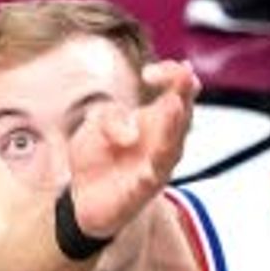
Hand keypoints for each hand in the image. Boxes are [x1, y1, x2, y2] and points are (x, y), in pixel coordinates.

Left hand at [61, 59, 203, 246]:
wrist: (85, 198)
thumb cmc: (98, 154)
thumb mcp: (95, 125)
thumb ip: (108, 117)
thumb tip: (131, 132)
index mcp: (157, 120)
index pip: (178, 92)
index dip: (172, 76)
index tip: (148, 73)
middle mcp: (164, 142)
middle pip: (182, 116)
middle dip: (183, 94)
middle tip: (184, 75)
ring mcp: (156, 167)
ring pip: (171, 148)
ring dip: (174, 127)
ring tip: (175, 105)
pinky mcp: (140, 192)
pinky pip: (148, 182)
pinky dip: (150, 175)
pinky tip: (149, 169)